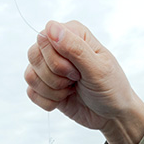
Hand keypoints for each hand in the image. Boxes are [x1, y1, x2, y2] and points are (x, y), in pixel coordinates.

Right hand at [25, 20, 143, 143]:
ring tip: (72, 90)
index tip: (78, 71)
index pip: (44, 37)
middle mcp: (57, 46)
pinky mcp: (44, 85)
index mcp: (72, 33)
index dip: (57, 59)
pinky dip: (48, 101)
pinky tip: (65, 99)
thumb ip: (75, 48)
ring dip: (53, 91)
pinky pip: (31, 92)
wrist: (113, 115)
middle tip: (76, 80)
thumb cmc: (111, 88)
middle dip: (55, 76)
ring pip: (30, 75)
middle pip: (34, 55)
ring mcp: (49, 66)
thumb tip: (51, 28)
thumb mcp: (98, 68)